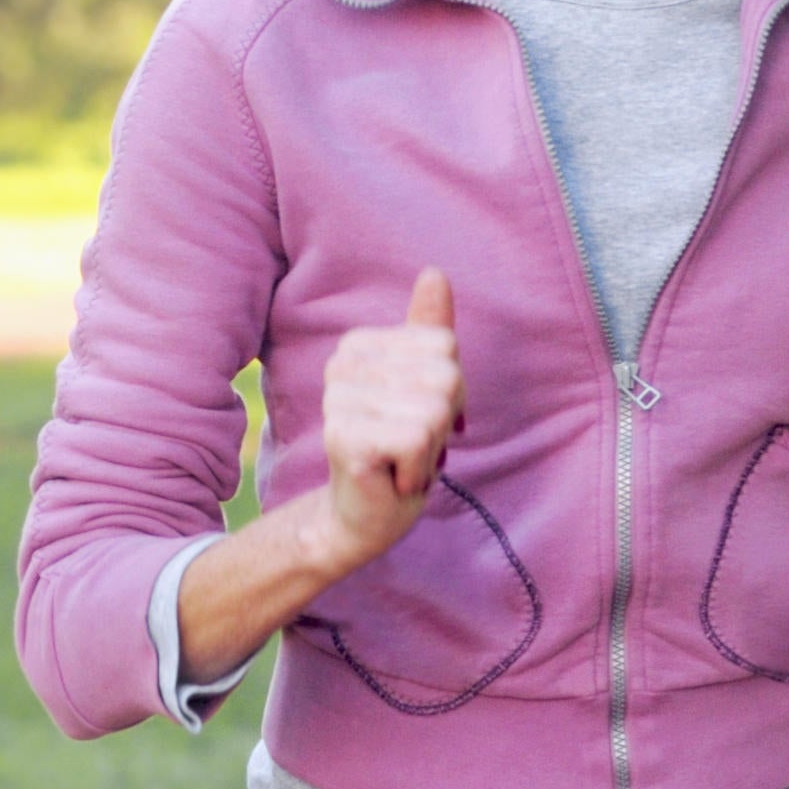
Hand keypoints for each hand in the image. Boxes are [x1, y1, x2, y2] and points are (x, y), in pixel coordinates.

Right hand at [313, 269, 462, 576]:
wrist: (362, 515)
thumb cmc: (399, 449)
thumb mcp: (424, 386)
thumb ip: (428, 330)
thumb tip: (435, 272)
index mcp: (360, 344)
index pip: (445, 347)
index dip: (451, 392)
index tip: (421, 418)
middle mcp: (341, 363)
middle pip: (445, 376)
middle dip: (443, 423)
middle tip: (412, 446)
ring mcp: (338, 399)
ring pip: (435, 411)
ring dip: (430, 450)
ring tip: (402, 461)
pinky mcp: (344, 437)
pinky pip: (419, 439)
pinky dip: (418, 469)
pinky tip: (393, 478)